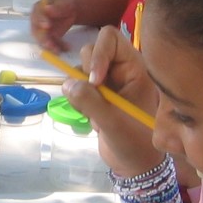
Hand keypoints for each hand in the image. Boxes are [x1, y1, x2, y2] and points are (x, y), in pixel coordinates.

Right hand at [31, 0, 79, 51]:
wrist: (69, 9)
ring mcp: (42, 31)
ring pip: (44, 40)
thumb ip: (56, 6)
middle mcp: (37, 22)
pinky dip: (58, 47)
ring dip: (51, 46)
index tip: (47, 26)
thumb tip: (47, 8)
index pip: (36, 16)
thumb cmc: (65, 2)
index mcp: (38, 10)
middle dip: (44, 39)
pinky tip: (66, 48)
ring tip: (59, 50)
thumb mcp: (64, 2)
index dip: (41, 21)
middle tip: (51, 45)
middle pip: (37, 32)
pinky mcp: (49, 38)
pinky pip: (52, 44)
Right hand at [66, 28, 163, 175]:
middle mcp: (120, 69)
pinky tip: (92, 118)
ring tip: (94, 113)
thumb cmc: (134, 143)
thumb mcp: (113, 122)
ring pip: (80, 68)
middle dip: (85, 71)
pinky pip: (76, 85)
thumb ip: (90, 101)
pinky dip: (77, 99)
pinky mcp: (96, 94)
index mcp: (135, 67)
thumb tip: (67, 83)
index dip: (98, 53)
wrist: (134, 164)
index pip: (110, 38)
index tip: (94, 81)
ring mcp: (107, 82)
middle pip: (92, 50)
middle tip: (93, 96)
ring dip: (80, 88)